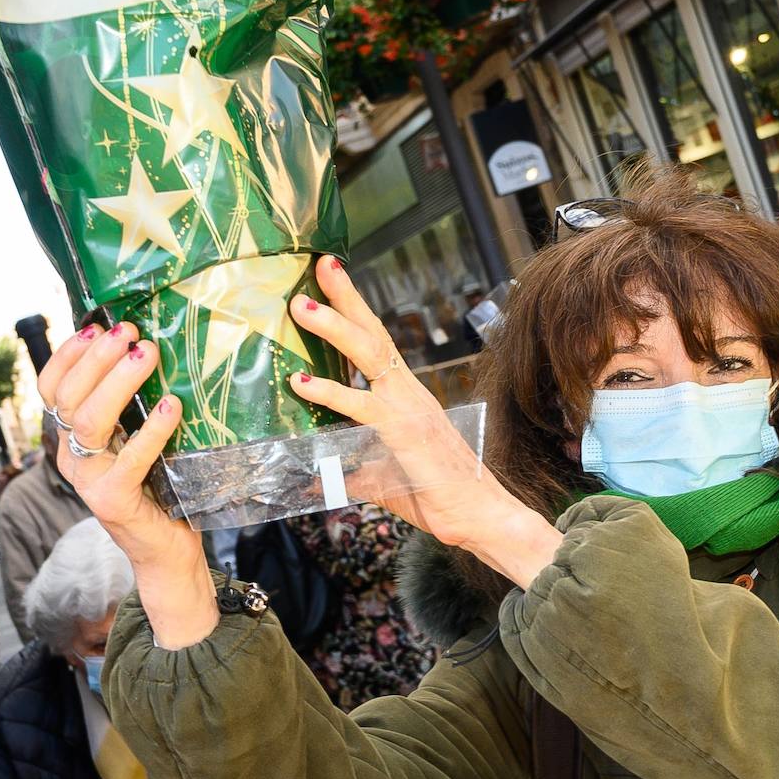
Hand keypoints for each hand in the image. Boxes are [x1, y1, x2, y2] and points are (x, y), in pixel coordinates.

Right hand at [39, 323, 216, 648]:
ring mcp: (90, 482)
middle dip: (98, 359)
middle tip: (130, 332)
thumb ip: (133, 406)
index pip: (52, 390)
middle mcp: (73, 459)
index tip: (94, 327)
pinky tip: (172, 406)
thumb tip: (149, 348)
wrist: (167, 550)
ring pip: (90, 423)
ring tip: (149, 354)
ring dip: (119, 383)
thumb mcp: (138, 439)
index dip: (67, 356)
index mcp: (72, 440)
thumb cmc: (159, 487)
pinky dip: (151, 430)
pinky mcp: (115, 502)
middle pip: (70, 399)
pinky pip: (130, 460)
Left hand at [289, 258, 559, 587]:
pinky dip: (330, 391)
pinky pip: (360, 404)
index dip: (353, 312)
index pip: (375, 343)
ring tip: (300, 305)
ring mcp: (406, 407)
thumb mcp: (381, 481)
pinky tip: (302, 381)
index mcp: (404, 396)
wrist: (477, 514)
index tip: (331, 281)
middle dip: (346, 297)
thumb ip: (348, 475)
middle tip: (322, 264)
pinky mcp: (402, 430)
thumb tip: (315, 482)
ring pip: (368, 354)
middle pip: (373, 332)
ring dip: (334, 326)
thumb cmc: (436, 497)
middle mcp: (407, 392)